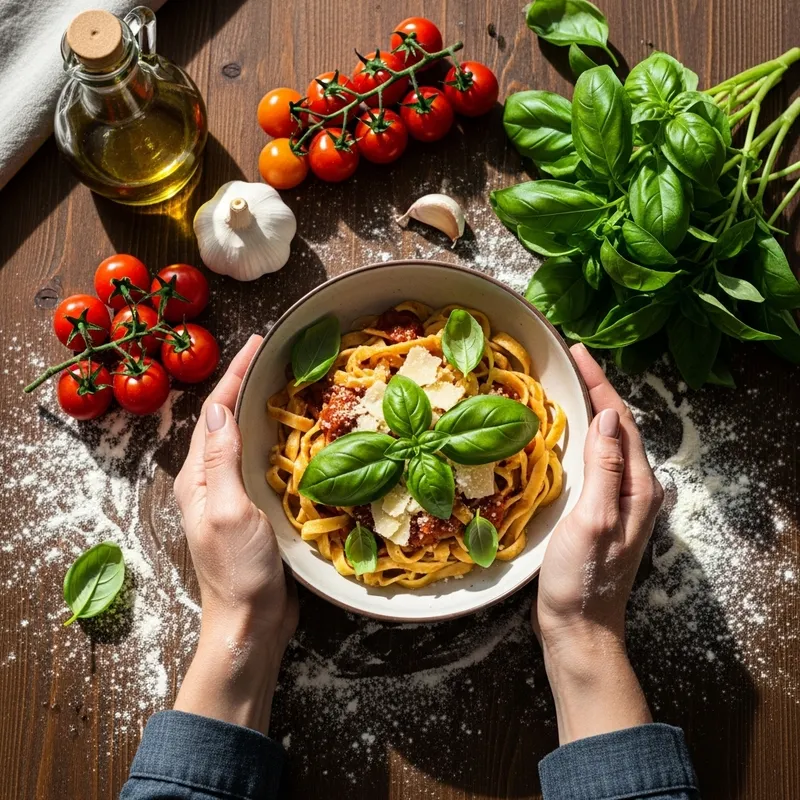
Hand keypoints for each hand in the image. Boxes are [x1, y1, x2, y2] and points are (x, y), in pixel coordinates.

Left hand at [173, 335, 298, 733]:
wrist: (250, 622)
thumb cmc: (238, 570)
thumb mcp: (228, 509)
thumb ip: (220, 458)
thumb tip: (214, 406)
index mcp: (198, 476)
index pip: (215, 411)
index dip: (235, 373)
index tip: (258, 342)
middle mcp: (210, 480)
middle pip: (226, 419)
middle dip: (246, 382)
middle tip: (275, 353)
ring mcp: (231, 495)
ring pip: (244, 437)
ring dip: (260, 406)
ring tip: (285, 381)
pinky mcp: (253, 508)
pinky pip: (262, 460)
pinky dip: (274, 436)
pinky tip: (294, 432)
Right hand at [533, 344, 662, 743]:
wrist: (578, 628)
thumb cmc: (582, 579)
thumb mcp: (593, 520)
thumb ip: (605, 469)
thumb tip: (609, 417)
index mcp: (638, 487)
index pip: (622, 422)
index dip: (601, 384)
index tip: (578, 351)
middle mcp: (634, 489)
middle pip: (618, 427)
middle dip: (596, 390)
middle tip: (568, 360)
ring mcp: (617, 500)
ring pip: (605, 442)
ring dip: (588, 410)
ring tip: (565, 384)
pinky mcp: (598, 510)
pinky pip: (593, 461)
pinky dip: (578, 437)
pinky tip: (562, 432)